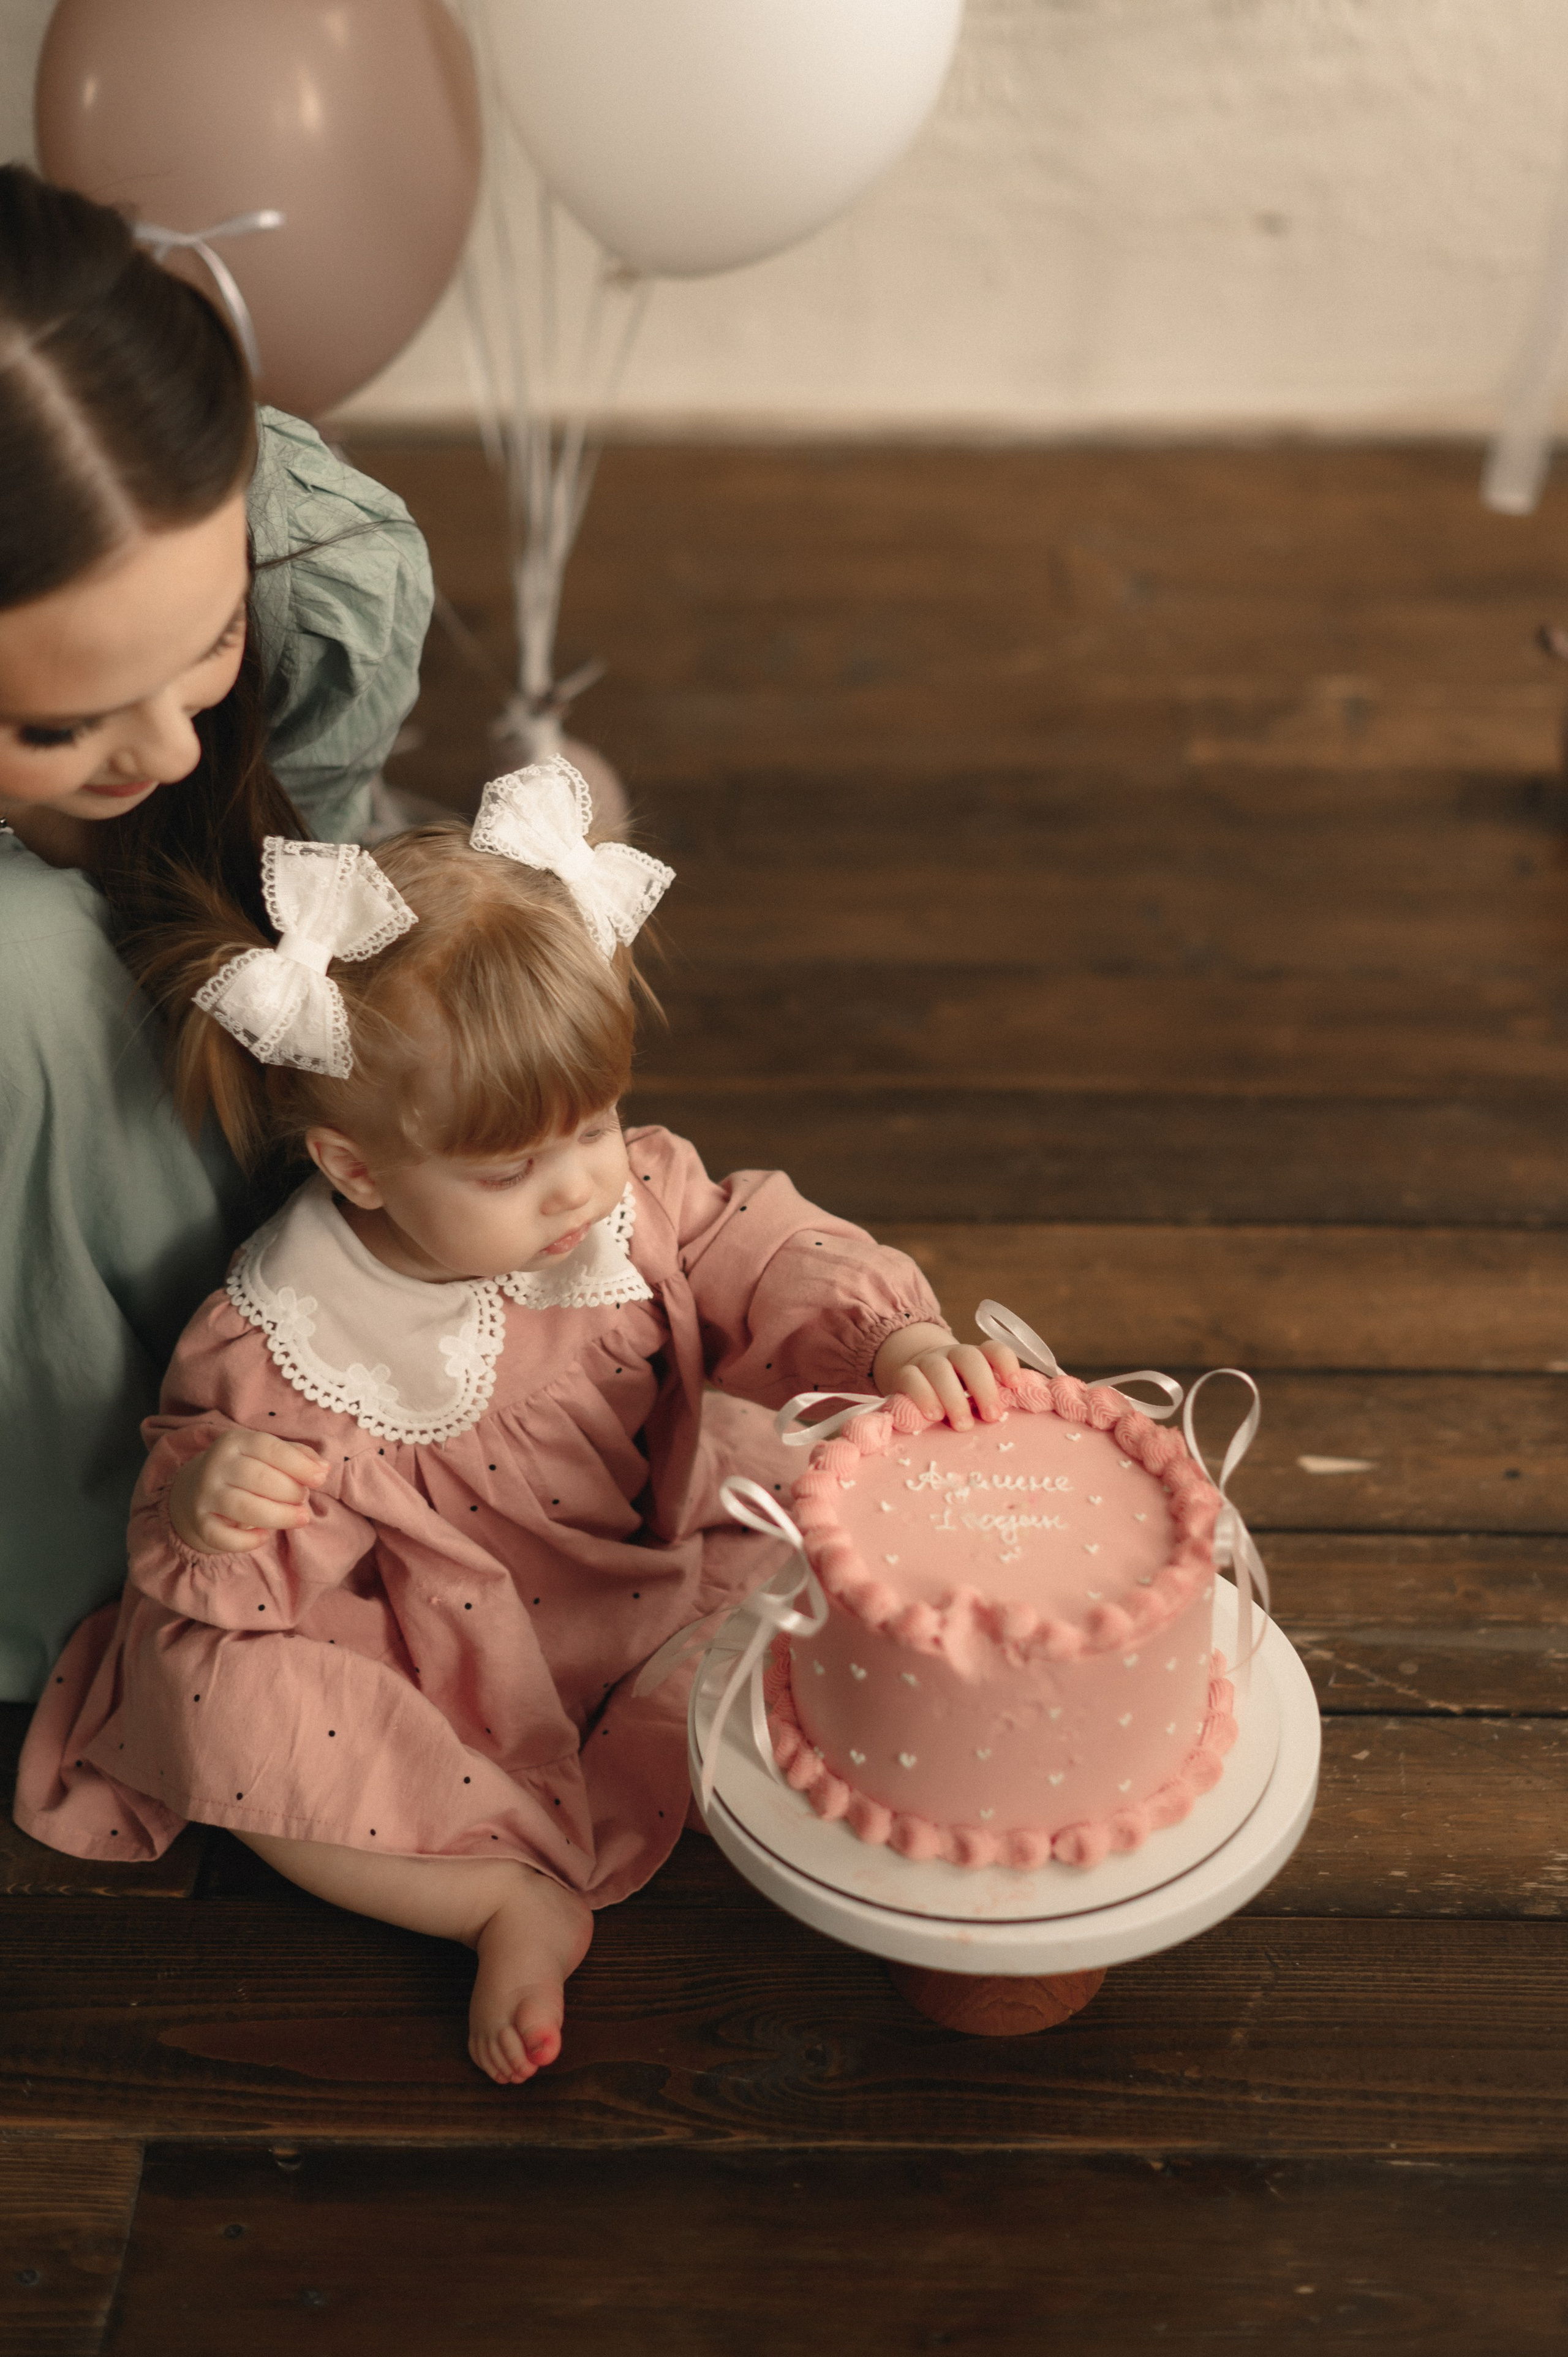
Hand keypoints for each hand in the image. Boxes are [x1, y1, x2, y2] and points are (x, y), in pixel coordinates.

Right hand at [168, 1429, 326, 1555]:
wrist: (196, 1490)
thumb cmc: (246, 1470)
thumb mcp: (268, 1454)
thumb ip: (298, 1456)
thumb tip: (324, 1468)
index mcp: (235, 1442)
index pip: (269, 1448)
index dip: (298, 1464)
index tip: (320, 1479)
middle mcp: (216, 1465)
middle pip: (259, 1478)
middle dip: (290, 1491)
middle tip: (303, 1500)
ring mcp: (204, 1494)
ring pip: (244, 1508)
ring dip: (279, 1516)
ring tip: (301, 1518)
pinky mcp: (199, 1522)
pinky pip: (223, 1537)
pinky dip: (248, 1541)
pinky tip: (264, 1537)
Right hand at [871, 1322, 1020, 1430]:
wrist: (913, 1383)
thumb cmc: (953, 1396)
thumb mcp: (973, 1395)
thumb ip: (991, 1399)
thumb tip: (1024, 1411)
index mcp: (975, 1358)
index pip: (993, 1350)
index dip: (1006, 1363)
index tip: (1015, 1385)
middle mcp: (952, 1354)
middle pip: (969, 1358)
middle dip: (982, 1387)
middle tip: (991, 1417)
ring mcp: (927, 1362)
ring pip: (939, 1369)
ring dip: (953, 1398)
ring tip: (961, 1425)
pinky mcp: (904, 1374)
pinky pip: (912, 1379)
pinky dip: (923, 1396)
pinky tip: (933, 1416)